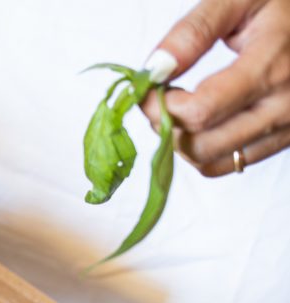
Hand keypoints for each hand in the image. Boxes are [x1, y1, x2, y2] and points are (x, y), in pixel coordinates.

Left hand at [141, 0, 289, 175]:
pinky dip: (202, 152)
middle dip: (166, 124)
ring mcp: (286, 127)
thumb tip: (155, 69)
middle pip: (200, 144)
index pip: (200, 111)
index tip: (149, 88)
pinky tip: (199, 122)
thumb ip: (193, 32)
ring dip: (180, 140)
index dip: (161, 105)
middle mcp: (283, 106)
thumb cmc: (280, 3)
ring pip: (209, 161)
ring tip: (179, 107)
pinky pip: (228, 165)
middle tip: (158, 98)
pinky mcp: (284, 139)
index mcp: (271, 67)